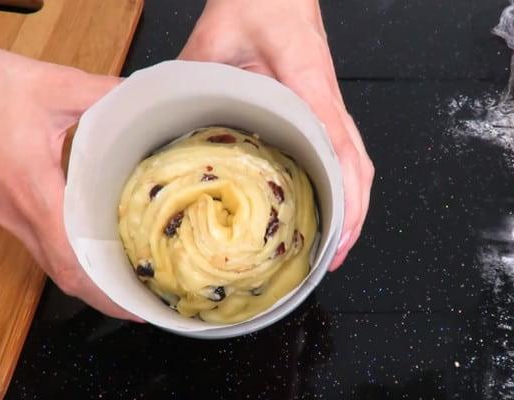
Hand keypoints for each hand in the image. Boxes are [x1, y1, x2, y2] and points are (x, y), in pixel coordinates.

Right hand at [0, 39, 141, 321]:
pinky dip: (70, 253)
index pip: (72, 262)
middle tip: (145, 294)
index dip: (106, 291)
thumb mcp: (55, 84)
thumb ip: (106, 94)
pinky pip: (39, 241)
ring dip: (88, 276)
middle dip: (105, 293)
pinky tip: (94, 240)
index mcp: (32, 191)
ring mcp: (5, 212)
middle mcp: (16, 214)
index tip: (138, 305)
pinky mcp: (1, 202)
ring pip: (51, 261)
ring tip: (128, 274)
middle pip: (64, 274)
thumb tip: (145, 102)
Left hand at [180, 0, 373, 269]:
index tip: (336, 232)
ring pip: (357, 163)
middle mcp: (328, 99)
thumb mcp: (212, 43)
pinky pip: (344, 150)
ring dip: (352, 204)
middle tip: (331, 259)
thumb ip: (190, 83)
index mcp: (308, 82)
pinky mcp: (323, 107)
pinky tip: (329, 206)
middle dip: (351, 216)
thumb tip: (156, 123)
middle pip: (357, 166)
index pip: (335, 144)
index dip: (343, 194)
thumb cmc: (257, 4)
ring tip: (334, 246)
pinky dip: (344, 184)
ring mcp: (330, 105)